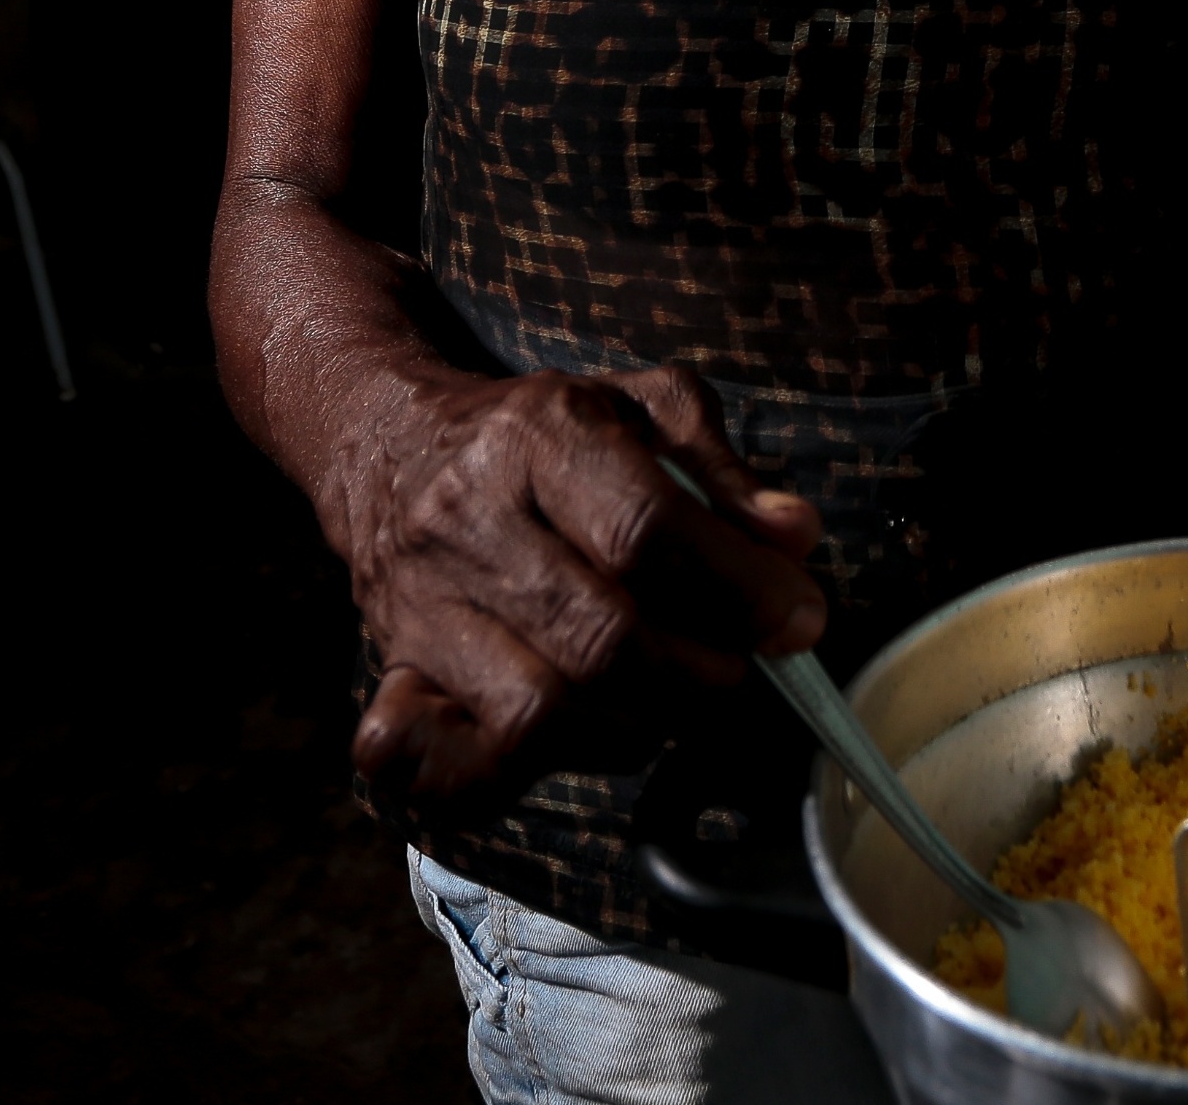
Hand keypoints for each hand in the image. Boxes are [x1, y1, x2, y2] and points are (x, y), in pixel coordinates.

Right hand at [332, 362, 825, 802]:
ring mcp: (421, 605)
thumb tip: (794, 540)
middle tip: (735, 668)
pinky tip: (570, 736)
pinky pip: (443, 766)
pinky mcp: (393, 676)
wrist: (389, 446)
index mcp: (537, 434)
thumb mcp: (642, 409)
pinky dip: (515, 778)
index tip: (798, 619)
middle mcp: (467, 517)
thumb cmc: (542, 435)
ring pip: (537, 714)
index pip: (644, 531)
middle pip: (600, 640)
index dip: (739, 590)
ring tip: (664, 698)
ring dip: (631, 728)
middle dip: (699, 675)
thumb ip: (724, 471)